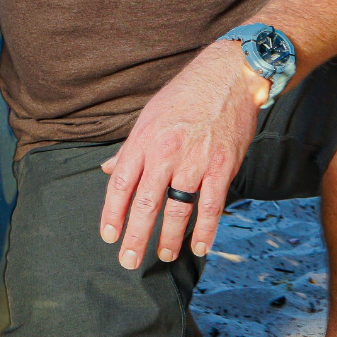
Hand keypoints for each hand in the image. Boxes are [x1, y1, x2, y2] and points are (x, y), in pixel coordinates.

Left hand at [99, 41, 267, 268]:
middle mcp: (165, 153)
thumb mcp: (148, 116)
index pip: (121, 185)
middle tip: (129, 260)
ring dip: (169, 238)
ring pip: (177, 210)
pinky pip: (210, 206)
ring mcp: (194, 161)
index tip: (109, 236)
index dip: (112, 214)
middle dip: (135, 237)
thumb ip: (130, 149)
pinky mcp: (221, 167)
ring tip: (164, 255)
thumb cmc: (185, 95)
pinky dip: (204, 230)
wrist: (227, 76)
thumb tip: (109, 171)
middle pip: (145, 204)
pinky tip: (198, 246)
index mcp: (143, 141)